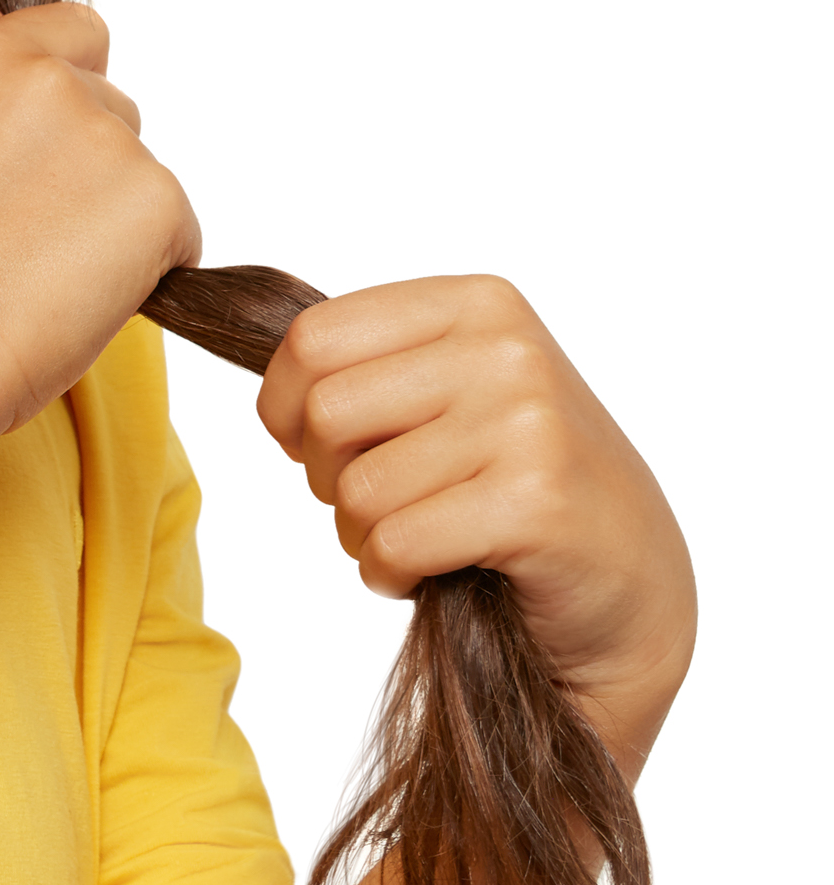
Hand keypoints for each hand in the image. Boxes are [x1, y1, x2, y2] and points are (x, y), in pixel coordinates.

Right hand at [0, 2, 199, 437]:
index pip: (78, 34)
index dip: (72, 93)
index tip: (46, 155)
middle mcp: (50, 82)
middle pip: (116, 112)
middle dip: (90, 172)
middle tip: (26, 243)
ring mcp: (109, 139)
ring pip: (142, 178)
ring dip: (115, 223)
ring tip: (41, 280)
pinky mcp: (156, 200)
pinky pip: (178, 235)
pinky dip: (147, 272)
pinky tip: (77, 302)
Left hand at [256, 275, 696, 776]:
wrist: (626, 581)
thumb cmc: (513, 486)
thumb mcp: (447, 393)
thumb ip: (365, 365)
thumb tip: (259, 354)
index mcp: (475, 304)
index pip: (311, 338)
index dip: (286, 409)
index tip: (316, 446)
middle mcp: (505, 348)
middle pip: (325, 412)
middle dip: (327, 478)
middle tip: (382, 503)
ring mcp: (527, 422)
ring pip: (356, 488)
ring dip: (363, 536)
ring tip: (422, 538)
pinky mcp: (534, 503)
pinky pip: (394, 544)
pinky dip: (391, 574)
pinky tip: (437, 573)